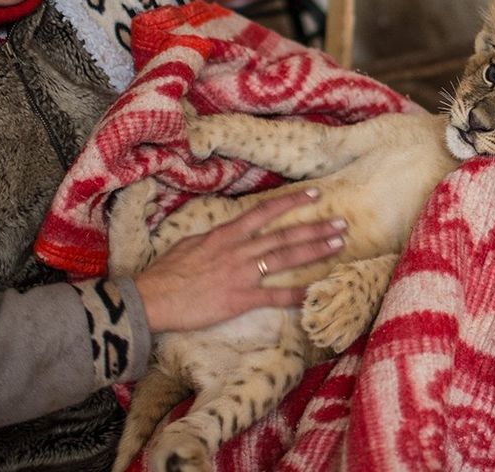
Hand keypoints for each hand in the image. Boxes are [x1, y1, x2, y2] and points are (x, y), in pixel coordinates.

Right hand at [133, 189, 345, 332]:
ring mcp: (241, 274)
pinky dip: (298, 294)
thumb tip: (228, 234)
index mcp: (225, 234)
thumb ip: (214, 239)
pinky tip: (317, 291)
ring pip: (285, 258)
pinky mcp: (240, 299)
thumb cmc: (166, 272)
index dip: (291, 203)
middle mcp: (238, 250)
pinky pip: (275, 295)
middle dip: (315, 228)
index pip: (264, 213)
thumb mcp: (190, 245)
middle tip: (341, 223)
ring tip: (338, 245)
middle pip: (284, 235)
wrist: (152, 298)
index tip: (314, 195)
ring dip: (314, 251)